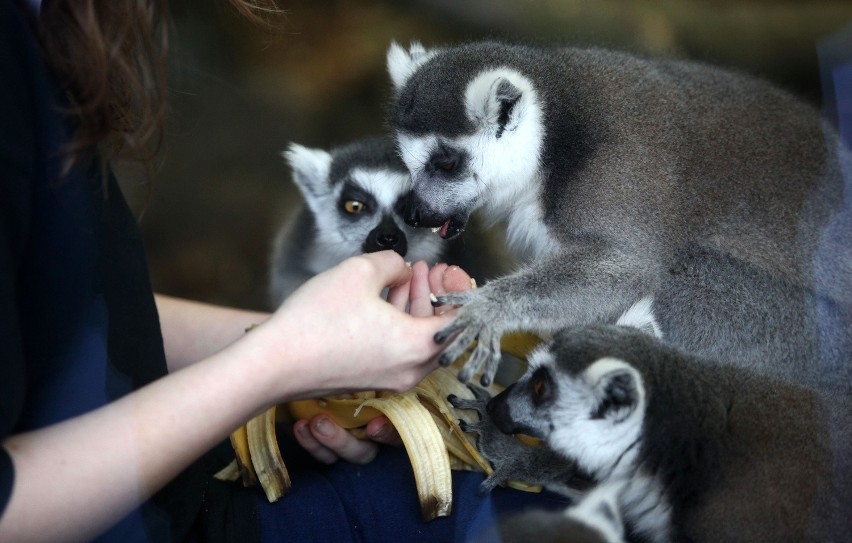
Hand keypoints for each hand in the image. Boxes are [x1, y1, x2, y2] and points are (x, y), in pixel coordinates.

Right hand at [293, 260, 473, 463]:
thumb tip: (402, 269)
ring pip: (417, 339)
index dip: (458, 288)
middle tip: (430, 268)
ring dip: (414, 305)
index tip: (449, 269)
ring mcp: (390, 379)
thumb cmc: (316, 322)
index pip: (461, 318)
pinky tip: (383, 296)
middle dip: (435, 294)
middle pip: (441, 330)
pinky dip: (397, 322)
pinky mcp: (371, 379)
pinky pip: (397, 349)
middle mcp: (410, 370)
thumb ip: (393, 263)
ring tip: (405, 274)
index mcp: (418, 347)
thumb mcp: (360, 271)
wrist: (273, 363)